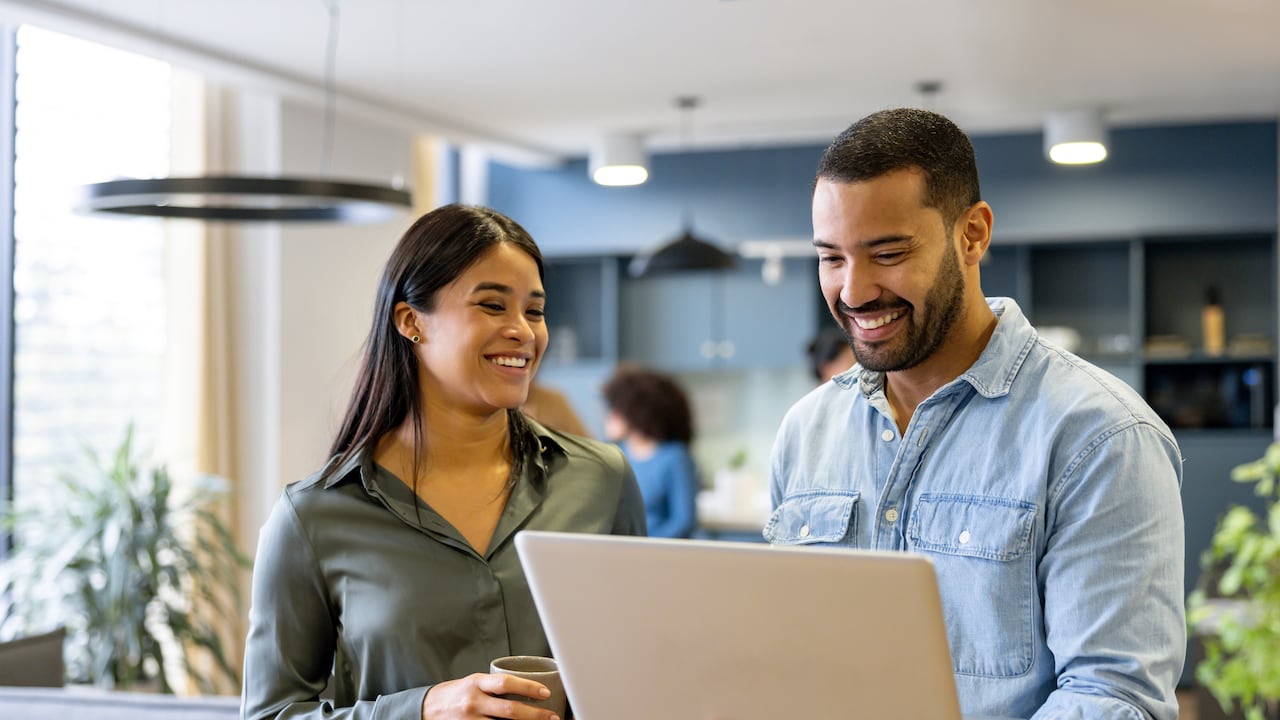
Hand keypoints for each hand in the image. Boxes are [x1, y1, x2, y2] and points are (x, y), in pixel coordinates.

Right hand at [421, 672, 559, 719]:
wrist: (428, 708)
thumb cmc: (457, 693)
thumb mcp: (475, 682)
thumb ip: (496, 686)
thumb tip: (527, 690)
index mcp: (477, 683)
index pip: (506, 683)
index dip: (528, 688)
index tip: (545, 693)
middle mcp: (474, 702)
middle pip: (510, 710)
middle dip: (535, 715)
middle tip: (552, 717)